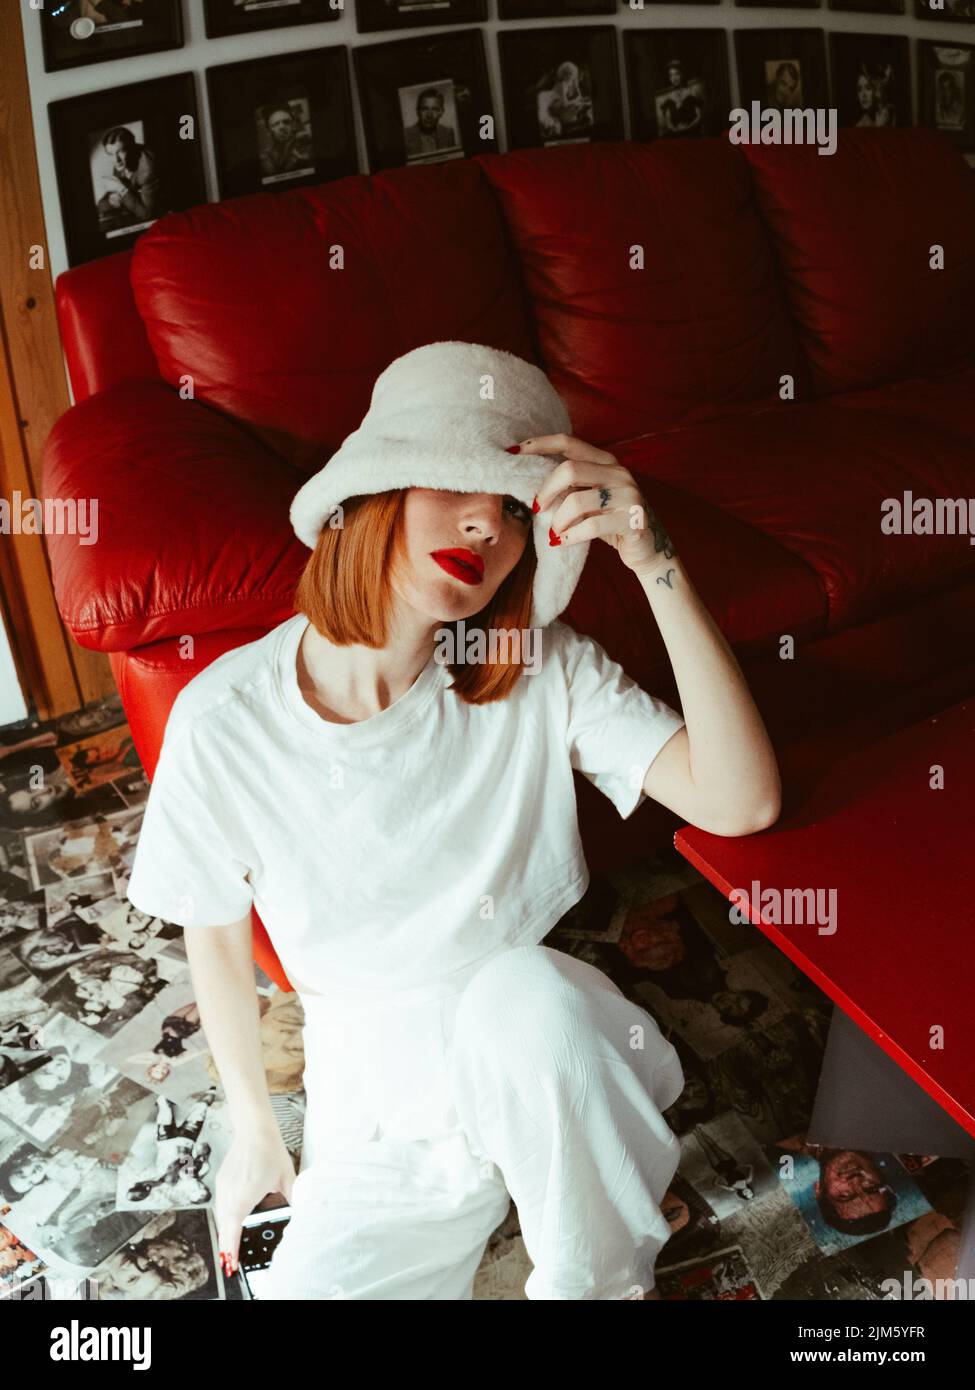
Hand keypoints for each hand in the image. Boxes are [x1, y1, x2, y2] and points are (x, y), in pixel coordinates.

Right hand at [215, 1120, 296, 1279]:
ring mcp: (224, 1185)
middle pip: (225, 1225)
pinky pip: (220, 1204)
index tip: (231, 1261)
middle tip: (230, 1262)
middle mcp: (231, 1191)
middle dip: (227, 1245)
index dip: (232, 1246)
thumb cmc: (270, 1150)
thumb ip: (293, 1197)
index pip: (234, 1226)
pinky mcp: (222, 1180)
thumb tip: (303, 1211)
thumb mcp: (287, 1176)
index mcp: (246, 1193)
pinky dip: (224, 1217)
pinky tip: (229, 1222)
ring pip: (221, 1215)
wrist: (254, 1128)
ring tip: (229, 1248)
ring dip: (224, 1231)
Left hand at [515, 432, 677, 576]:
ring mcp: (628, 495)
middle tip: (538, 508)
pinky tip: (561, 542)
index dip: (540, 445)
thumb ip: (570, 485)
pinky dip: (570, 536)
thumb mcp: (589, 499)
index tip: (513, 452)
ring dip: (558, 520)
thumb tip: (529, 479)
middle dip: (547, 490)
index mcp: (607, 461)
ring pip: (577, 501)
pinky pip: (591, 526)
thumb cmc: (610, 523)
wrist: (646, 550)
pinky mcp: (632, 519)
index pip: (569, 443)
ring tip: (553, 532)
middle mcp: (619, 473)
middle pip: (570, 469)